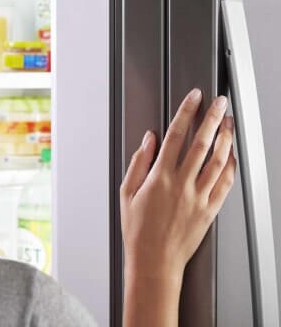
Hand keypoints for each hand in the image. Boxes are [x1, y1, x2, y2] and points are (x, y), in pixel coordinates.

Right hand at [121, 88, 235, 281]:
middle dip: (213, 118)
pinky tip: (232, 156)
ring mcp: (199, 197)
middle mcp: (182, 184)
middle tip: (220, 102)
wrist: (154, 262)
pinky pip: (225, 184)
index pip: (176, 136)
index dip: (186, 113)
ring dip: (226, 138)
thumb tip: (149, 140)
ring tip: (229, 123)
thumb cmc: (138, 230)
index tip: (193, 98)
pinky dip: (231, 166)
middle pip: (202, 143)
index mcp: (160, 177)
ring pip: (219, 161)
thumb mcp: (127, 193)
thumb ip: (139, 162)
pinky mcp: (210, 210)